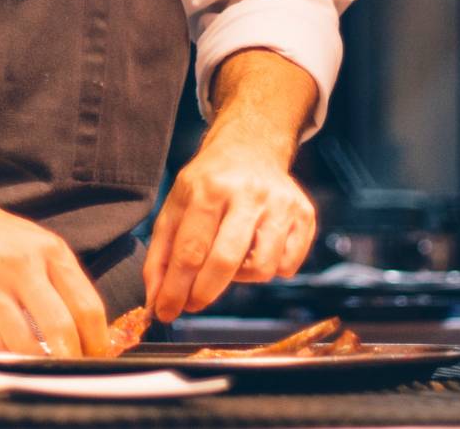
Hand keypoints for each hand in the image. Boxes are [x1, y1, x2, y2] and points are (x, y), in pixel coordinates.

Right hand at [0, 193, 109, 357]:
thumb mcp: (33, 241)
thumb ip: (58, 277)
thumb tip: (83, 325)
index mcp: (48, 250)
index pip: (87, 305)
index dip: (97, 340)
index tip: (97, 355)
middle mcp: (22, 267)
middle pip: (61, 328)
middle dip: (71, 359)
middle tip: (72, 371)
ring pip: (24, 344)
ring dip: (35, 364)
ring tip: (40, 367)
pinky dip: (3, 358)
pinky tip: (8, 356)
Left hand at [143, 140, 316, 321]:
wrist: (251, 148)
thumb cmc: (209, 183)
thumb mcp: (176, 205)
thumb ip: (161, 253)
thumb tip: (155, 300)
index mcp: (209, 189)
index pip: (190, 251)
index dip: (175, 289)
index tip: (165, 311)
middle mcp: (248, 194)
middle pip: (225, 262)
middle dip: (203, 293)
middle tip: (192, 303)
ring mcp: (281, 204)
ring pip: (261, 270)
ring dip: (240, 278)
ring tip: (230, 259)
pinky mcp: (304, 214)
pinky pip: (287, 267)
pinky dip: (269, 269)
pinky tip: (256, 250)